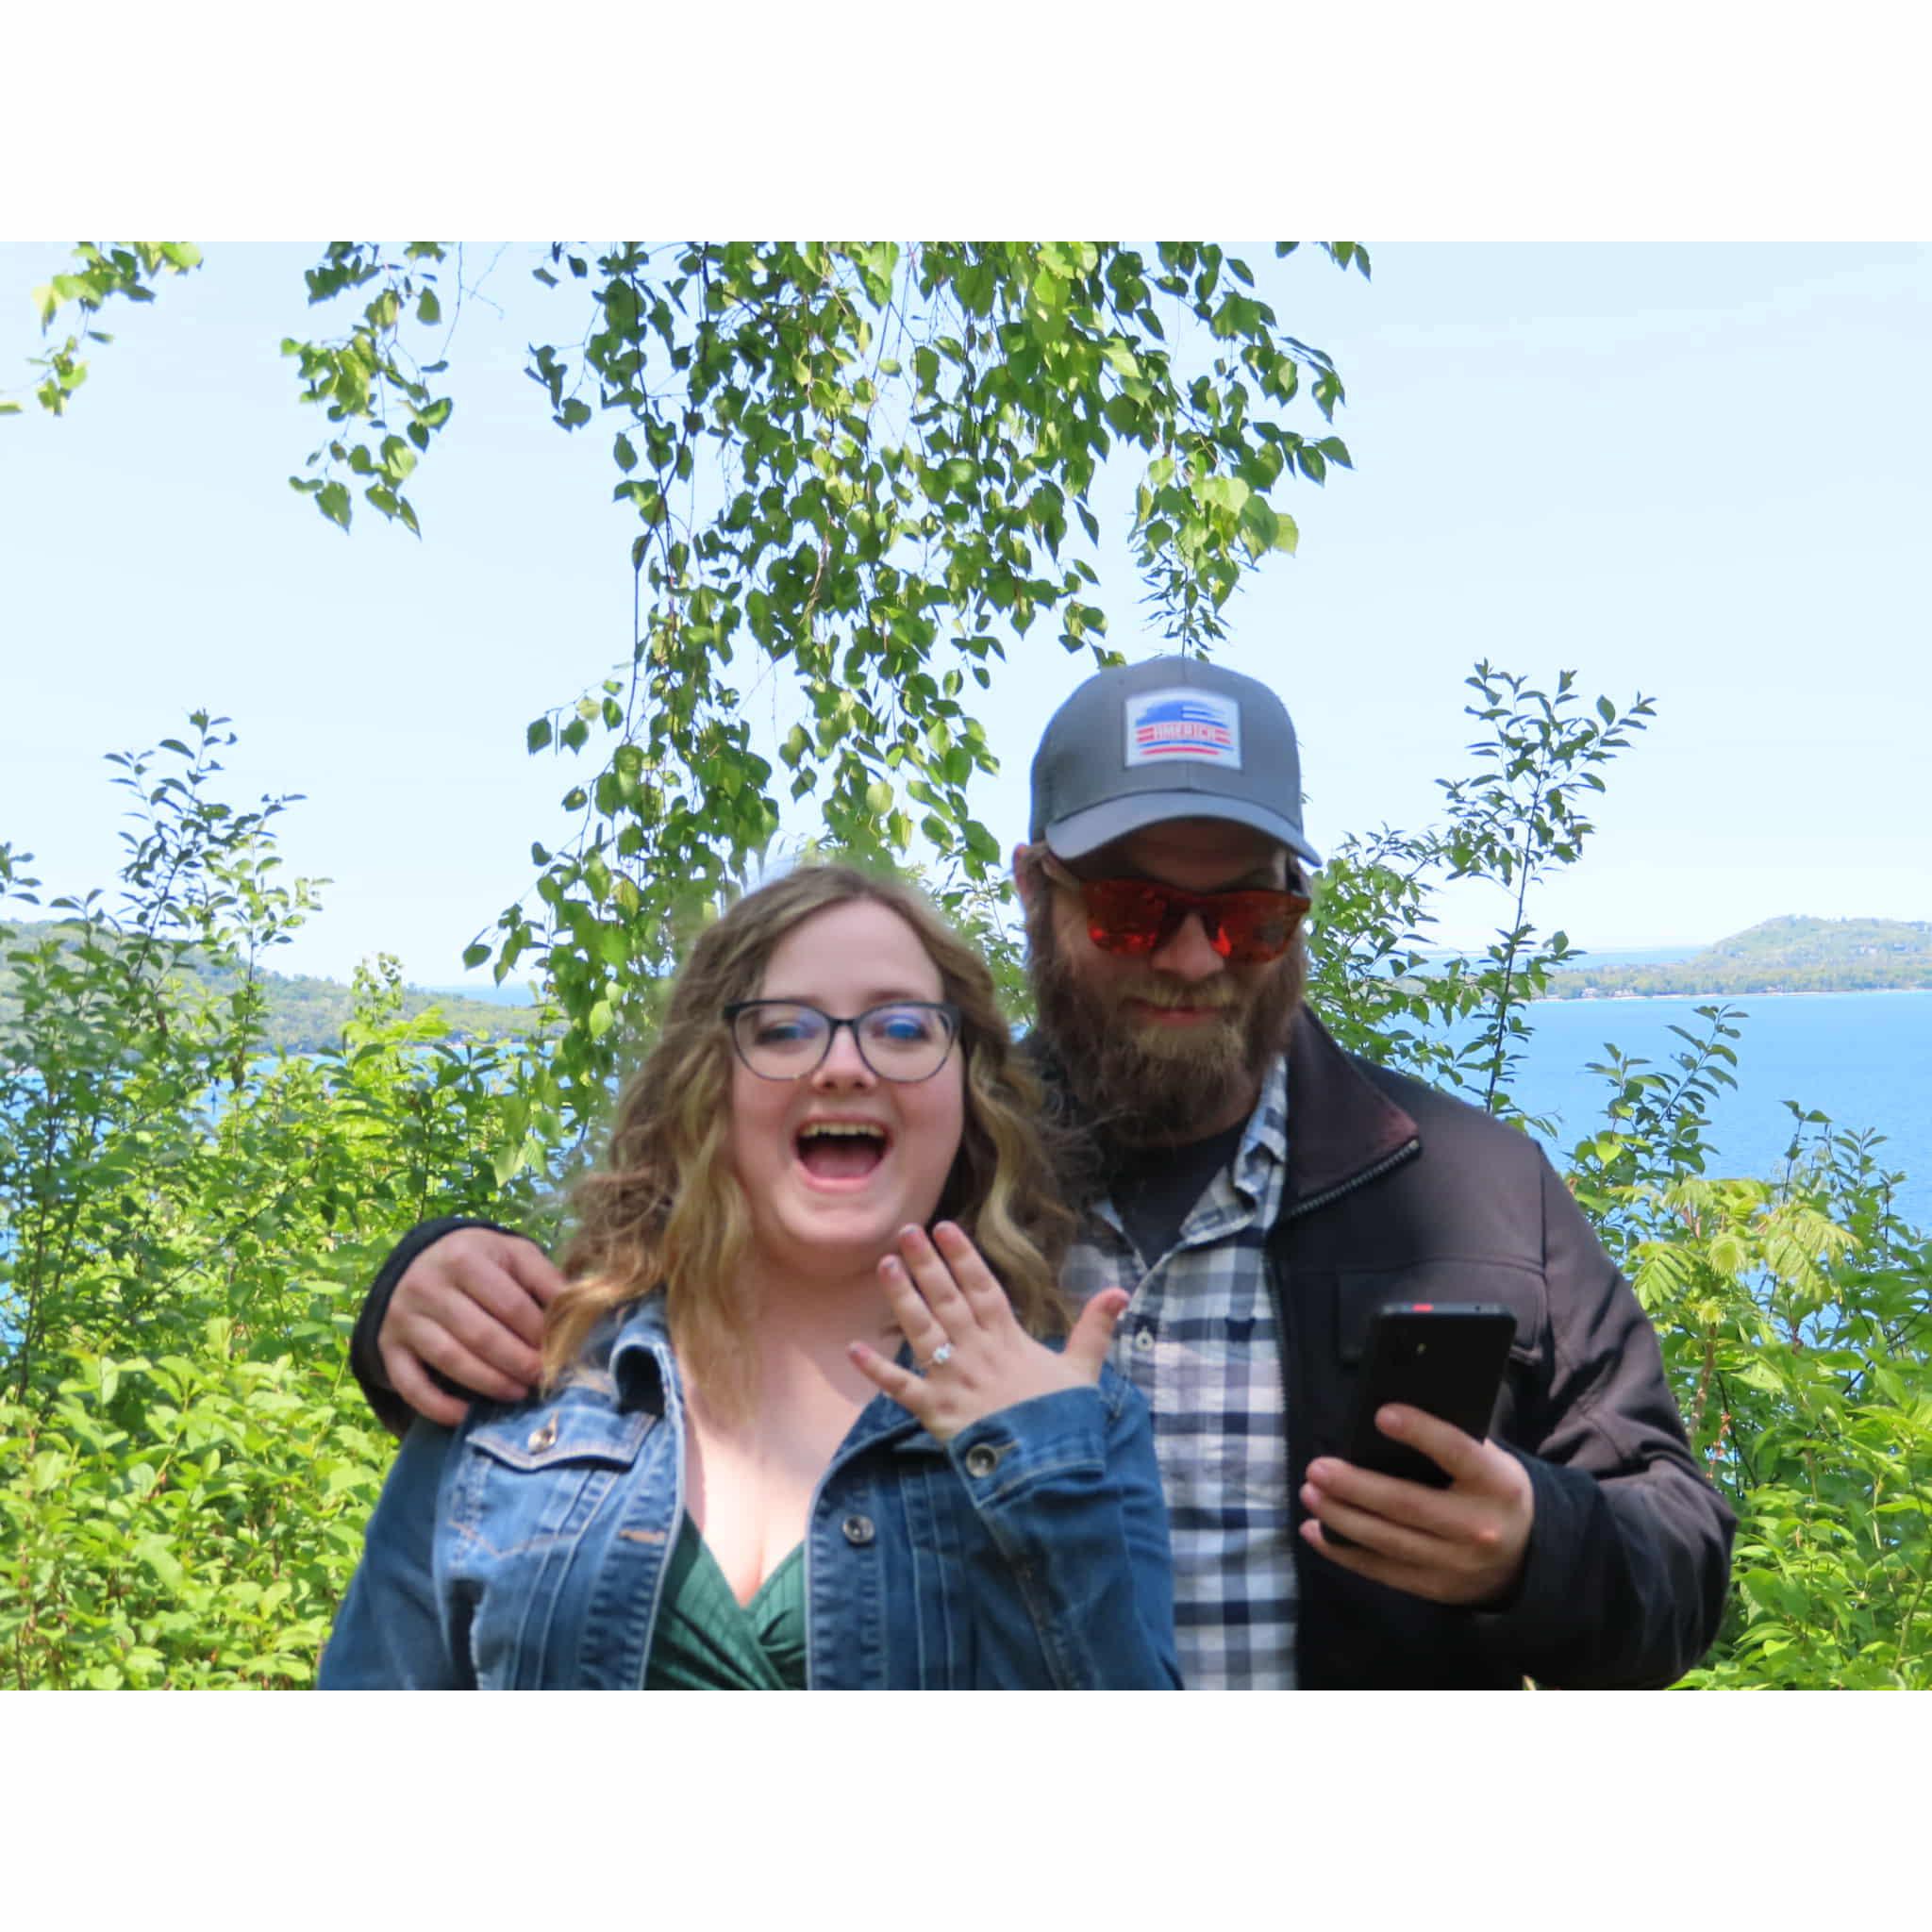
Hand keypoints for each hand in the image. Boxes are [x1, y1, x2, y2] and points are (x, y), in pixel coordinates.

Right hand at [378, 1229, 567, 1426]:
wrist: (419, 1260)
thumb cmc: (480, 1261)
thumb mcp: (513, 1254)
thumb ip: (545, 1279)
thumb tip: (576, 1312)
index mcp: (464, 1257)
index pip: (511, 1305)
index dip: (539, 1333)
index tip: (560, 1351)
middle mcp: (428, 1285)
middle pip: (482, 1335)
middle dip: (518, 1362)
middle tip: (542, 1378)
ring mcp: (404, 1318)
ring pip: (451, 1360)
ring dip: (489, 1383)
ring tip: (518, 1393)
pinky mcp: (388, 1347)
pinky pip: (410, 1384)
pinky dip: (437, 1406)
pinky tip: (465, 1415)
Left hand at [848, 1221, 1129, 1444]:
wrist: (1047, 1470)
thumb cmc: (1062, 1421)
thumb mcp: (1083, 1371)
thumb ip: (1095, 1329)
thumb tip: (1120, 1290)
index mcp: (1008, 1340)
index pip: (982, 1287)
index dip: (963, 1256)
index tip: (945, 1227)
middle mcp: (976, 1352)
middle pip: (947, 1300)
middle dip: (926, 1264)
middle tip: (906, 1231)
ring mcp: (953, 1380)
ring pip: (922, 1331)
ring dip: (902, 1298)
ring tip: (885, 1265)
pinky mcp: (935, 1412)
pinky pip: (900, 1388)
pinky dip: (877, 1370)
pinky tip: (853, 1349)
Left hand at [1298, 1405, 1534, 1607]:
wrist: (1527, 1559)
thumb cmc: (1493, 1493)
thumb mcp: (1491, 1463)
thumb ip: (1452, 1443)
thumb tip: (1388, 1416)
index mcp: (1496, 1485)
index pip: (1456, 1453)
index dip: (1420, 1433)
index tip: (1381, 1415)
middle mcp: (1477, 1527)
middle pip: (1407, 1505)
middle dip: (1355, 1486)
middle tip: (1317, 1468)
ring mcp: (1455, 1563)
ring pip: (1388, 1541)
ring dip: (1341, 1517)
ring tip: (1310, 1493)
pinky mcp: (1434, 1587)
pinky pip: (1381, 1570)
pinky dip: (1344, 1552)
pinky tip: (1315, 1532)